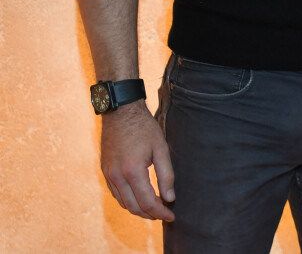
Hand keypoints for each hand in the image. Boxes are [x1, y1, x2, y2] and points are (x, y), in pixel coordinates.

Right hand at [100, 100, 174, 220]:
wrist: (120, 111)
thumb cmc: (143, 127)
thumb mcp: (160, 147)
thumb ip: (166, 174)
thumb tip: (169, 198)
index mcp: (133, 171)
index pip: (147, 202)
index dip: (160, 212)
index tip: (171, 216)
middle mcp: (117, 176)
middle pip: (134, 207)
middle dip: (150, 214)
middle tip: (164, 213)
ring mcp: (109, 174)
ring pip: (123, 203)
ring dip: (138, 209)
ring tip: (153, 208)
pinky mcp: (105, 171)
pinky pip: (115, 194)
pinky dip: (127, 200)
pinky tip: (138, 197)